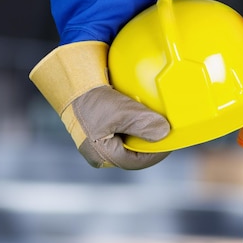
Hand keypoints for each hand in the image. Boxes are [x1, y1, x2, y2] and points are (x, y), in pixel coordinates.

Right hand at [29, 41, 171, 169]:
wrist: (72, 82)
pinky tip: (142, 110)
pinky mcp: (99, 127)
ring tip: (155, 120)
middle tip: (165, 130)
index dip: (157, 152)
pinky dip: (133, 121)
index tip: (170, 140)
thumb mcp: (122, 112)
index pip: (138, 161)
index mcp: (104, 155)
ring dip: (142, 130)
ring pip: (128, 140)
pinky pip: (121, 128)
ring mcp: (99, 140)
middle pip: (134, 152)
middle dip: (150, 141)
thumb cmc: (93, 100)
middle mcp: (100, 152)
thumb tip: (164, 132)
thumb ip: (144, 123)